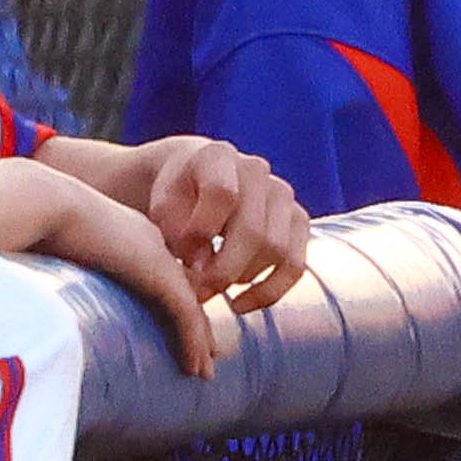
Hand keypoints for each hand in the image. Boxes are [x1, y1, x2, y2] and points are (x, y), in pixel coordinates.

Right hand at [0, 153, 224, 373]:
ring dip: (199, 342)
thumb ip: (67, 272)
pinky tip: (196, 365)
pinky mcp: (158, 272)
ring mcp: (157, 256)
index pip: (159, 275)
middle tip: (205, 357)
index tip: (176, 333)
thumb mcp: (56, 249)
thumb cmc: (30, 224)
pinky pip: (185, 313)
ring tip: (203, 372)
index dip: (171, 305)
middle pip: (181, 291)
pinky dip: (193, 341)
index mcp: (126, 235)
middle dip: (195, 326)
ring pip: (189, 306)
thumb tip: (45, 301)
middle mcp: (149, 243)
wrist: (40, 202)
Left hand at [93, 133, 308, 314]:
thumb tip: (202, 266)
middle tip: (198, 292)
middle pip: (253, 230)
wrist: (195, 182)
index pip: (222, 194)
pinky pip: (295, 265)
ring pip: (276, 250)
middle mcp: (257, 170)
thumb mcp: (162, 206)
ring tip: (211, 290)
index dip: (202, 231)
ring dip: (242, 278)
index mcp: (217, 156)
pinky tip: (241, 304)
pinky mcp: (298, 221)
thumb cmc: (175, 198)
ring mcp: (283, 195)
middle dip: (224, 269)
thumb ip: (176, 230)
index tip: (181, 257)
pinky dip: (270, 291)